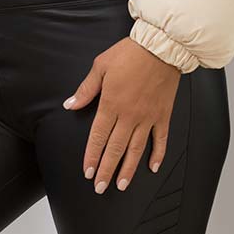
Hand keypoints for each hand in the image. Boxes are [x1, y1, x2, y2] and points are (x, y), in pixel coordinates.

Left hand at [62, 36, 180, 191]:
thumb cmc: (130, 53)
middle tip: (100, 187)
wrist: (161, 46)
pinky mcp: (163, 115)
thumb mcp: (101, 66)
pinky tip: (152, 168)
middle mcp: (129, 115)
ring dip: (127, 169)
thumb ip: (86, 89)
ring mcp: (148, 117)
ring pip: (135, 149)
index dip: (92, 157)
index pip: (98, 137)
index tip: (88, 172)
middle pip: (115, 149)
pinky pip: (160, 139)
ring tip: (121, 185)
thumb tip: (70, 104)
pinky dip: (157, 155)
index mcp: (111, 104)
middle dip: (106, 170)